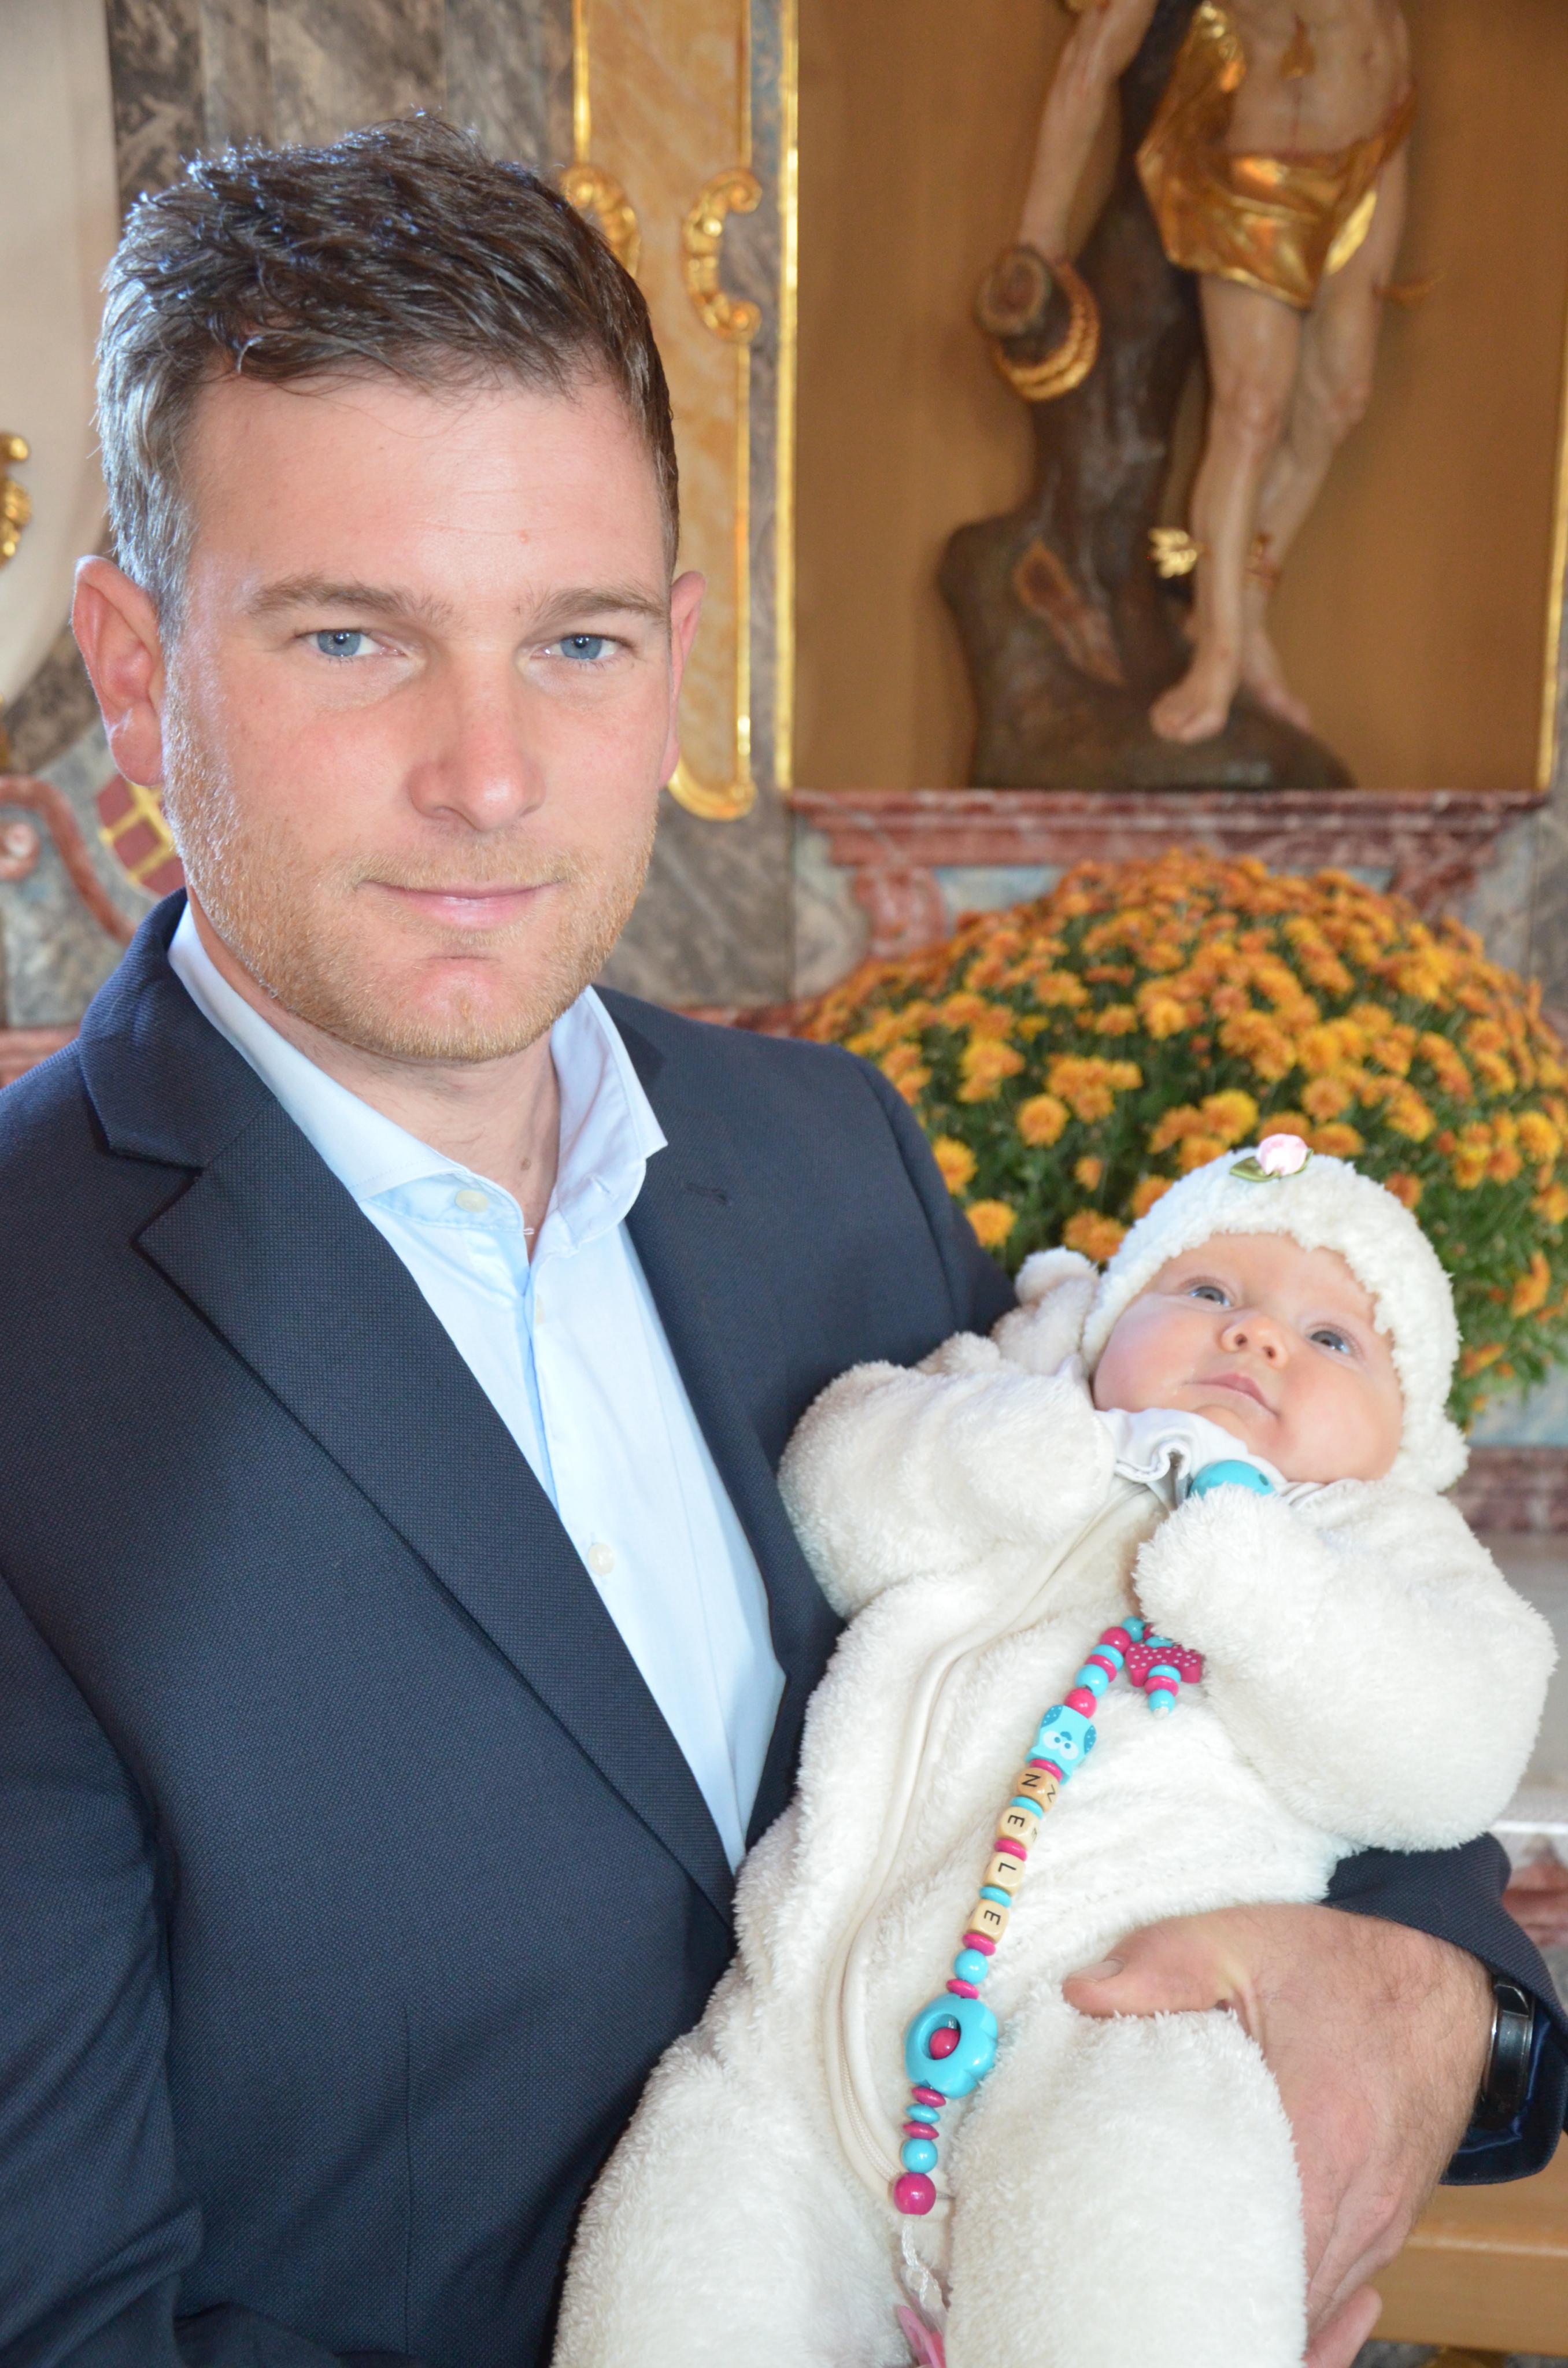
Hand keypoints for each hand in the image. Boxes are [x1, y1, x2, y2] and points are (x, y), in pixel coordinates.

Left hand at [1063, 1904, 1491, 2367]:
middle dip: (1208, 2309)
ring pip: (1311, 2311)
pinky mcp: (1386, 2229)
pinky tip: (1246, 2296)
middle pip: (1280, 2307)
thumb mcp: (1239, 1941)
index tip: (1133, 2269)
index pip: (1253, 2265)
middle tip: (1140, 2289)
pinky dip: (1292, 2304)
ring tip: (1178, 2294)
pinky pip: (1336, 2295)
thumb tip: (1081, 1994)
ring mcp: (1379, 2226)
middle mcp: (1359, 2204)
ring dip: (1250, 2309)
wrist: (1445, 1988)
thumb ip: (1160, 1965)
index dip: (1190, 2285)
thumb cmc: (1338, 1969)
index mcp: (1320, 2138)